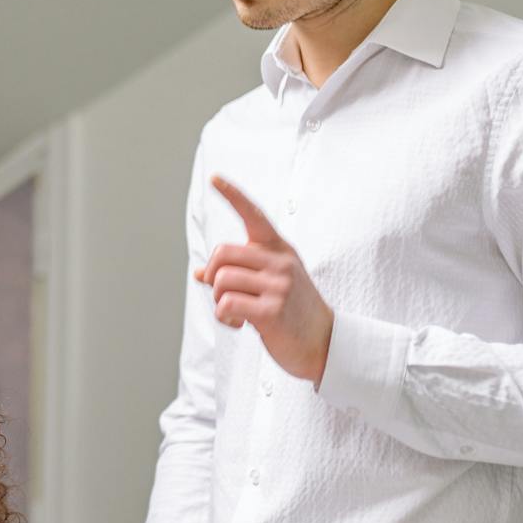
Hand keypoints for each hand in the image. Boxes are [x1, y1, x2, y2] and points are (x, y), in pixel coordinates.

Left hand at [196, 176, 333, 385]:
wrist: (322, 343)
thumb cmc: (291, 312)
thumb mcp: (270, 284)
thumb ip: (238, 274)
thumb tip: (199, 273)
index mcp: (279, 250)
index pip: (254, 215)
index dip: (232, 195)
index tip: (214, 179)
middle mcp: (280, 262)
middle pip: (221, 254)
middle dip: (213, 276)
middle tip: (222, 293)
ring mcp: (279, 286)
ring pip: (220, 280)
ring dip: (219, 301)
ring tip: (236, 312)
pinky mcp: (272, 311)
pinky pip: (226, 304)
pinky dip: (224, 318)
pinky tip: (240, 325)